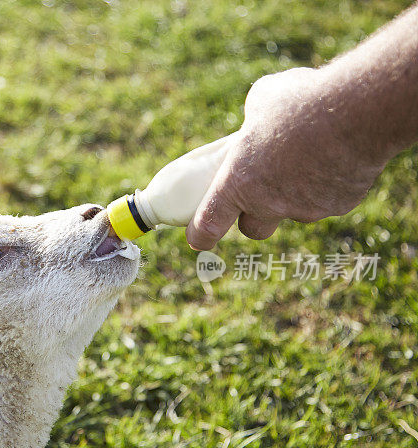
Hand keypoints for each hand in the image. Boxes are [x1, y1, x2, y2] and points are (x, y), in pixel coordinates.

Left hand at [185, 67, 383, 250]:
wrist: (358, 110)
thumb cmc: (299, 102)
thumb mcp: (261, 101)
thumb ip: (253, 123)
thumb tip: (258, 120)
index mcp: (238, 182)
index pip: (209, 223)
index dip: (200, 234)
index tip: (198, 239)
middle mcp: (269, 204)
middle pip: (254, 229)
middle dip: (254, 216)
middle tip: (260, 191)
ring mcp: (307, 209)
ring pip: (296, 212)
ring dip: (295, 195)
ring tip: (309, 156)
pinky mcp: (340, 205)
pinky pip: (328, 200)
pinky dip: (328, 185)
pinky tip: (338, 155)